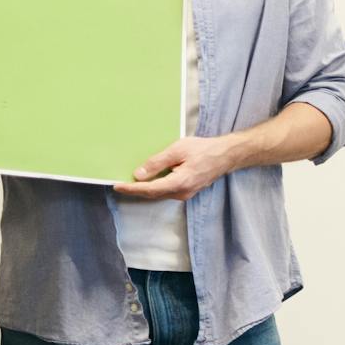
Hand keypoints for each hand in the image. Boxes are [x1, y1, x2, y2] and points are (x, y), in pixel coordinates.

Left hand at [114, 135, 241, 200]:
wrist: (227, 155)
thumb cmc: (205, 150)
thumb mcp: (178, 150)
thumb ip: (157, 162)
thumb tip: (139, 174)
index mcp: (179, 183)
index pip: (149, 189)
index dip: (131, 188)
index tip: (117, 186)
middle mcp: (182, 193)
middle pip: (152, 194)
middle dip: (135, 190)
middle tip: (119, 185)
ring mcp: (185, 194)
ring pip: (159, 194)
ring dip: (144, 189)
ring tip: (130, 183)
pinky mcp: (187, 191)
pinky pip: (166, 191)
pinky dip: (155, 187)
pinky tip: (149, 181)